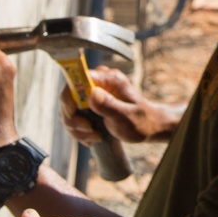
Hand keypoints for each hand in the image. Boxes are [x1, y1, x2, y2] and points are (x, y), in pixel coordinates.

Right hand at [59, 67, 182, 144]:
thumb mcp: (127, 117)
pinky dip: (79, 129)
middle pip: (68, 96)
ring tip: (94, 137)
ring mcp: (92, 93)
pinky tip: (91, 136)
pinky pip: (74, 116)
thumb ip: (110, 105)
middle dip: (73, 119)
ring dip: (76, 127)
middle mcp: (98, 82)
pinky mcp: (89, 104)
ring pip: (68, 109)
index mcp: (108, 79)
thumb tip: (92, 94)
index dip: (70, 99)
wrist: (148, 126)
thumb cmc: (142, 121)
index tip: (76, 118)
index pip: (77, 80)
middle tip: (89, 132)